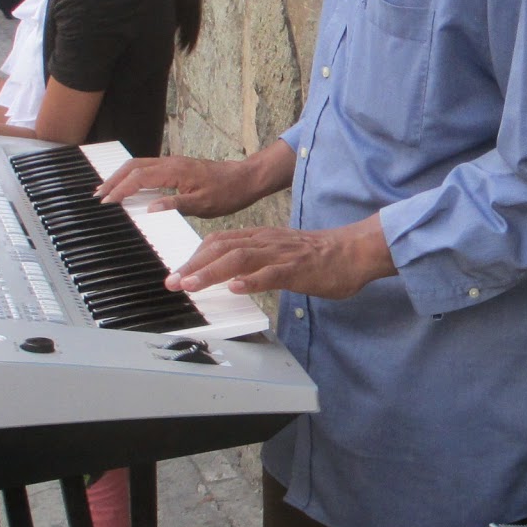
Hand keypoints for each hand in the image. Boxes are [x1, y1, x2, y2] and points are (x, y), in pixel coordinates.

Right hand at [98, 155, 261, 217]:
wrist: (244, 179)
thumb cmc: (227, 193)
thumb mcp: (203, 205)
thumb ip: (175, 206)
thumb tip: (150, 208)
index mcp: (175, 171)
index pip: (139, 178)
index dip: (120, 190)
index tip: (106, 202)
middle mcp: (171, 163)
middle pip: (133, 166)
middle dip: (113, 179)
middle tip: (97, 195)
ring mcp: (173, 163)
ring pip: (139, 165)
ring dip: (121, 176)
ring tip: (106, 190)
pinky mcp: (176, 166)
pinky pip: (148, 167)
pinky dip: (133, 175)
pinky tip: (129, 185)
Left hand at [165, 217, 394, 299]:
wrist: (354, 250)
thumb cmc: (320, 257)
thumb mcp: (280, 255)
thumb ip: (257, 263)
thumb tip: (232, 278)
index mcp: (261, 238)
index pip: (219, 241)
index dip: (194, 256)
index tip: (177, 273)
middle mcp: (266, 241)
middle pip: (221, 247)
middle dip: (193, 265)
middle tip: (172, 283)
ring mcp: (281, 254)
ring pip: (240, 258)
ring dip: (212, 272)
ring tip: (192, 286)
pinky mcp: (298, 268)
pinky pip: (272, 273)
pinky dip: (251, 280)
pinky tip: (236, 288)